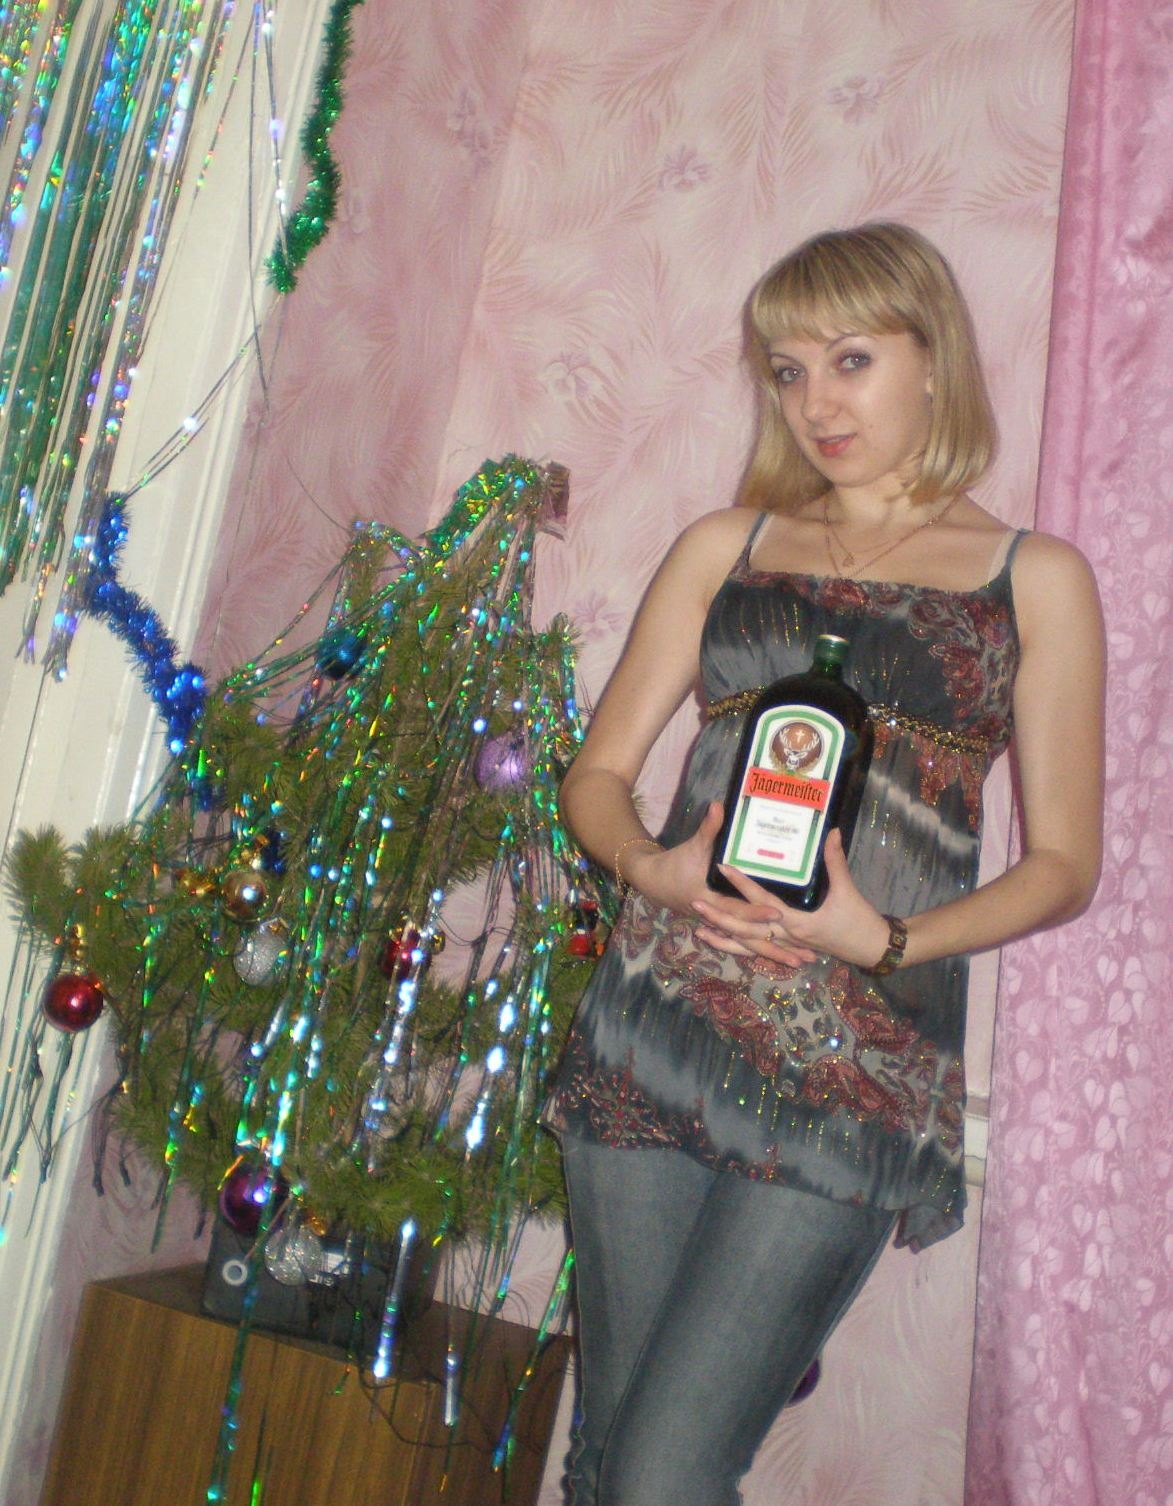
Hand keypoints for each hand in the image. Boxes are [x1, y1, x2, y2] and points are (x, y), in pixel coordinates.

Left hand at [690, 829, 889, 969]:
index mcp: (798, 921)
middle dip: (720, 917)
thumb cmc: (860, 921)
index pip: (762, 900)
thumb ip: (836, 861)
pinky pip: (759, 950)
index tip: (722, 867)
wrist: (872, 949)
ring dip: (724, 937)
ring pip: (749, 945)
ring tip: (699, 930)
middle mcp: (788, 935)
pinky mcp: (790, 947)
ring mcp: (788, 944)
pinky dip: (740, 947)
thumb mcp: (848, 889)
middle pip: (746, 929)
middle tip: (694, 903)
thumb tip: (832, 831)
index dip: (742, 883)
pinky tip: (725, 942)